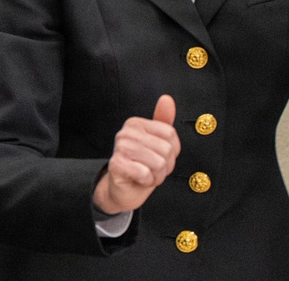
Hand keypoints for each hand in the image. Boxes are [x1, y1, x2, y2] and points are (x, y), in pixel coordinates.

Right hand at [93, 95, 179, 214]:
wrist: (124, 189)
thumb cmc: (142, 166)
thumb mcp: (157, 143)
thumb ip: (163, 121)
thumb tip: (167, 99)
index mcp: (136, 123)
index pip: (170, 134)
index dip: (172, 151)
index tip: (160, 156)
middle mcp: (126, 132)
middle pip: (166, 149)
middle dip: (165, 166)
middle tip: (152, 168)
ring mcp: (120, 148)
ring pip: (158, 163)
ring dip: (157, 175)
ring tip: (146, 174)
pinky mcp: (116, 164)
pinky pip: (145, 173)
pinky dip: (146, 181)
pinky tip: (138, 179)